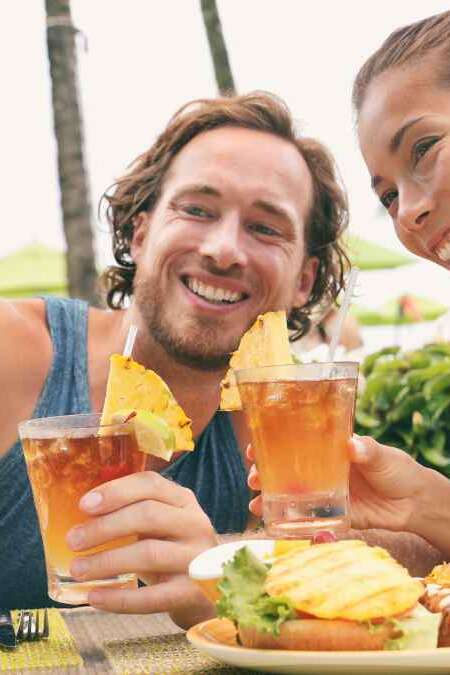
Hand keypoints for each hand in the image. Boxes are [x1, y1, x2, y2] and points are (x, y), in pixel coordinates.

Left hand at [67, 471, 217, 624]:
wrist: (212, 588)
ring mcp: (197, 558)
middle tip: (73, 540)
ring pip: (149, 553)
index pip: (151, 484)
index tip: (84, 505)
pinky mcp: (193, 593)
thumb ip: (132, 513)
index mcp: (183, 500)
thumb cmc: (173, 548)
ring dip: (107, 561)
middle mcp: (195, 524)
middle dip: (105, 527)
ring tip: (78, 569)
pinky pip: (153, 597)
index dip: (116, 492)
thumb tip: (81, 518)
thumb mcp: (160, 523)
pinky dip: (120, 599)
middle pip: (148, 515)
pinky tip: (95, 597)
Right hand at [247, 436, 427, 532]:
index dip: (269, 444)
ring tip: (255, 505)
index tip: (253, 449)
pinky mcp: (334, 515)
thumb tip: (353, 445)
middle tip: (252, 479)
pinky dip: (291, 523)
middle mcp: (321, 470)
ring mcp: (325, 493)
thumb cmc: (398, 470)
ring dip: (270, 499)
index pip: (293, 443)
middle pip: (284, 470)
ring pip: (290, 495)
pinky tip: (274, 526)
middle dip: (262, 474)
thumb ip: (368, 451)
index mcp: (328, 449)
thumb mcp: (382, 455)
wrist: (416, 503)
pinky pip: (308, 519)